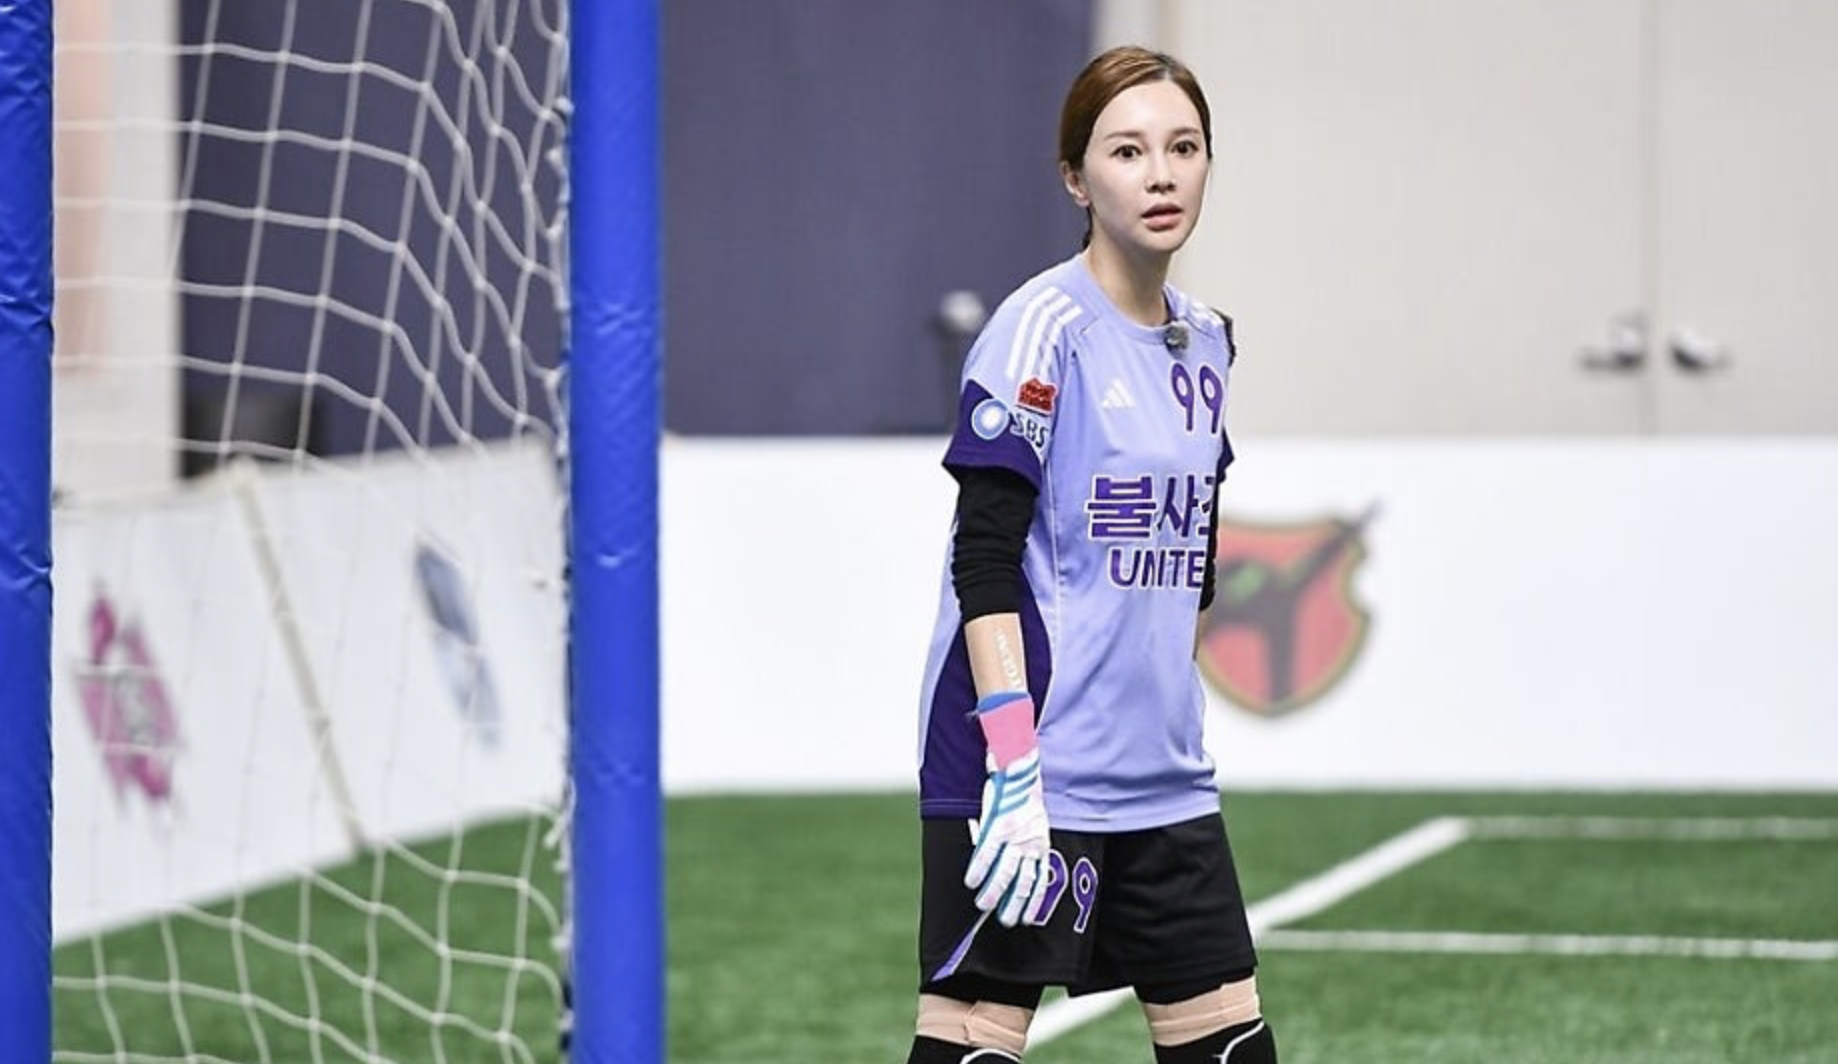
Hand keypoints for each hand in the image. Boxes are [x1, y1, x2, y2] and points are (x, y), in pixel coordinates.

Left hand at [964, 749, 1050, 926]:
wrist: (1025, 782)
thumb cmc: (999, 796)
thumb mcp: (984, 809)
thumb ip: (980, 834)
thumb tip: (972, 854)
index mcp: (1000, 826)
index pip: (987, 851)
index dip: (979, 869)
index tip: (970, 884)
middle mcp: (1018, 838)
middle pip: (1006, 870)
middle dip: (994, 892)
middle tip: (984, 907)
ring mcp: (1033, 846)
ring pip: (1025, 880)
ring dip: (1015, 902)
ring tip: (1007, 920)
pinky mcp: (1044, 851)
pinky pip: (1041, 879)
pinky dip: (1035, 899)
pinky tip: (1028, 915)